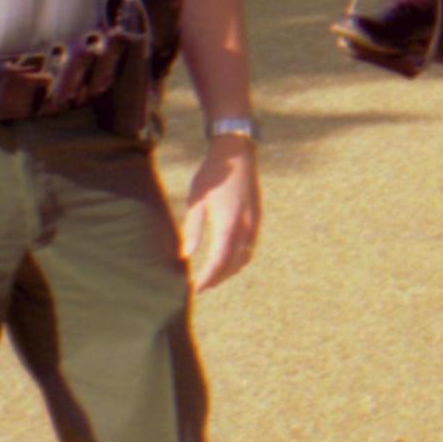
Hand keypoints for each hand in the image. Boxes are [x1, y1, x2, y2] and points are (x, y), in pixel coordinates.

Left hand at [180, 138, 262, 292]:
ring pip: (245, 257)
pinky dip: (238, 259)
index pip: (219, 261)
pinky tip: (226, 258)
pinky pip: (250, 247)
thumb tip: (185, 255)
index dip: (208, 278)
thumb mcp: (196, 200)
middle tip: (201, 287)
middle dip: (218, 278)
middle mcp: (246, 226)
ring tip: (213, 277)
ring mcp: (254, 223)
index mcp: (228, 223)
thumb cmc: (212, 175)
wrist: (237, 153)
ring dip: (230, 271)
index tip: (196, 289)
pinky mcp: (257, 218)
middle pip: (234, 264)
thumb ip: (193, 229)